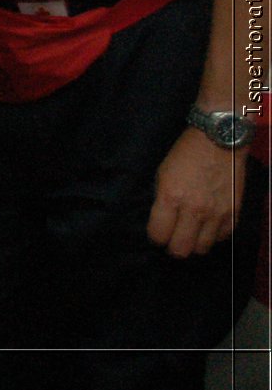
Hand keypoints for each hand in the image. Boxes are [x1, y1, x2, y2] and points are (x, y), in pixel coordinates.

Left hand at [145, 128, 248, 257]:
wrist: (218, 141)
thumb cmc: (185, 154)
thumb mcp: (163, 174)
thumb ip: (162, 199)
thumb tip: (161, 220)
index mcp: (171, 197)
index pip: (159, 234)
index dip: (155, 237)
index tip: (157, 233)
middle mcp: (194, 209)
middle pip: (181, 249)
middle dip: (173, 247)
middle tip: (172, 239)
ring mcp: (216, 213)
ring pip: (202, 248)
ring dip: (194, 244)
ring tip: (190, 234)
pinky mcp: (234, 213)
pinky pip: (222, 238)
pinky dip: (214, 236)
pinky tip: (208, 227)